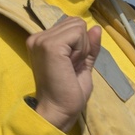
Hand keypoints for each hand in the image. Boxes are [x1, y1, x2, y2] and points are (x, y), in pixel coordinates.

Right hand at [25, 17, 101, 131]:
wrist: (59, 111)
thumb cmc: (69, 93)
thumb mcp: (83, 64)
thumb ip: (89, 46)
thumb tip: (96, 28)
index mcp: (42, 41)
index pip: (71, 25)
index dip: (80, 44)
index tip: (71, 64)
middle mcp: (38, 37)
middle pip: (76, 23)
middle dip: (82, 44)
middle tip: (71, 66)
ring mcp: (42, 40)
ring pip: (78, 27)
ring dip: (82, 48)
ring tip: (70, 67)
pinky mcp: (50, 45)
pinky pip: (78, 34)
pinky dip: (81, 50)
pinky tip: (71, 65)